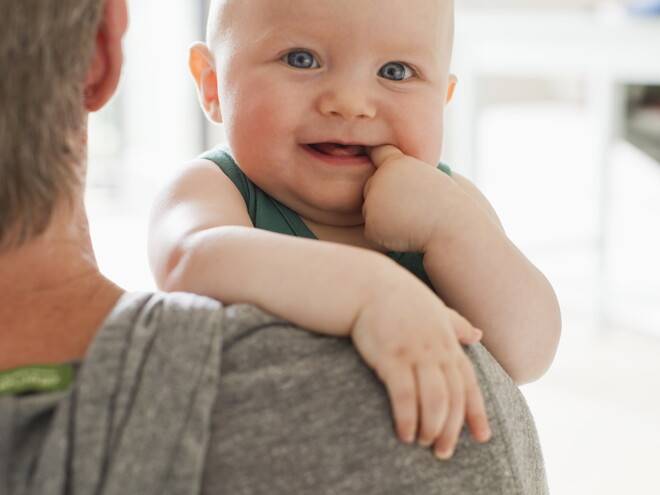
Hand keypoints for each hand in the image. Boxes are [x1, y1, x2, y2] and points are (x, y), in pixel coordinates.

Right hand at [350, 267, 491, 458]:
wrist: (366, 284)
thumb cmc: (398, 298)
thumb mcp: (433, 309)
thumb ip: (455, 324)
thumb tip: (478, 333)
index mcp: (447, 341)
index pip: (468, 382)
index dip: (476, 412)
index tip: (482, 438)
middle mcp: (436, 349)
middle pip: (453, 397)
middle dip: (451, 428)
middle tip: (444, 452)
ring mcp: (415, 353)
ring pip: (434, 399)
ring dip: (432, 426)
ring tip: (425, 444)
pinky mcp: (391, 356)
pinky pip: (404, 394)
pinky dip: (407, 417)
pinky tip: (405, 434)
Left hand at [363, 145, 459, 253]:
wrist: (453, 228)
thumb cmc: (448, 205)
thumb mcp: (430, 179)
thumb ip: (407, 175)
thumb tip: (391, 176)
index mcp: (395, 163)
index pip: (377, 152)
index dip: (373, 153)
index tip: (367, 148)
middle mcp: (379, 179)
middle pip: (370, 189)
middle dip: (384, 200)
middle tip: (412, 209)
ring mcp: (373, 203)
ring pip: (370, 213)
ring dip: (386, 221)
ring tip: (413, 222)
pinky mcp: (372, 226)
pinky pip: (373, 233)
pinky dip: (386, 239)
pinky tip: (407, 236)